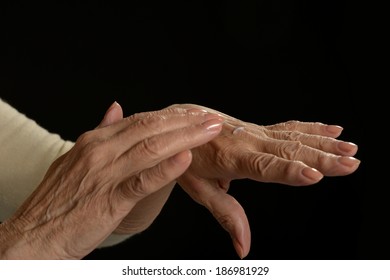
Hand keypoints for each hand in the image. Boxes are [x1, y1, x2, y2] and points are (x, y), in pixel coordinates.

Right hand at [0, 103, 223, 258]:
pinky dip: (165, 168)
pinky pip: (141, 180)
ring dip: (184, 137)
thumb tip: (116, 108)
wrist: (33, 235)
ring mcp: (104, 173)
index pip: (140, 120)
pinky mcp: (108, 200)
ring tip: (209, 131)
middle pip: (150, 128)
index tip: (194, 114)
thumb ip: (101, 132)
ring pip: (151, 148)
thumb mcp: (76, 158)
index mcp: (95, 141)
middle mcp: (100, 150)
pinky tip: (186, 159)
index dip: (170, 116)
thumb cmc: (59, 200)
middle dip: (185, 121)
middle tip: (211, 118)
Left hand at [171, 104, 360, 258]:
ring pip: (294, 137)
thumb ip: (225, 215)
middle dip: (322, 158)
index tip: (314, 174)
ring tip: (349, 148)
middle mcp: (246, 142)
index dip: (289, 171)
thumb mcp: (199, 189)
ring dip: (324, 143)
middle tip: (350, 163)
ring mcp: (254, 133)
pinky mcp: (258, 129)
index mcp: (230, 158)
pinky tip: (331, 130)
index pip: (263, 166)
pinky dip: (311, 128)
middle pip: (288, 151)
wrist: (180, 124)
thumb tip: (243, 247)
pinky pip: (288, 128)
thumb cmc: (186, 157)